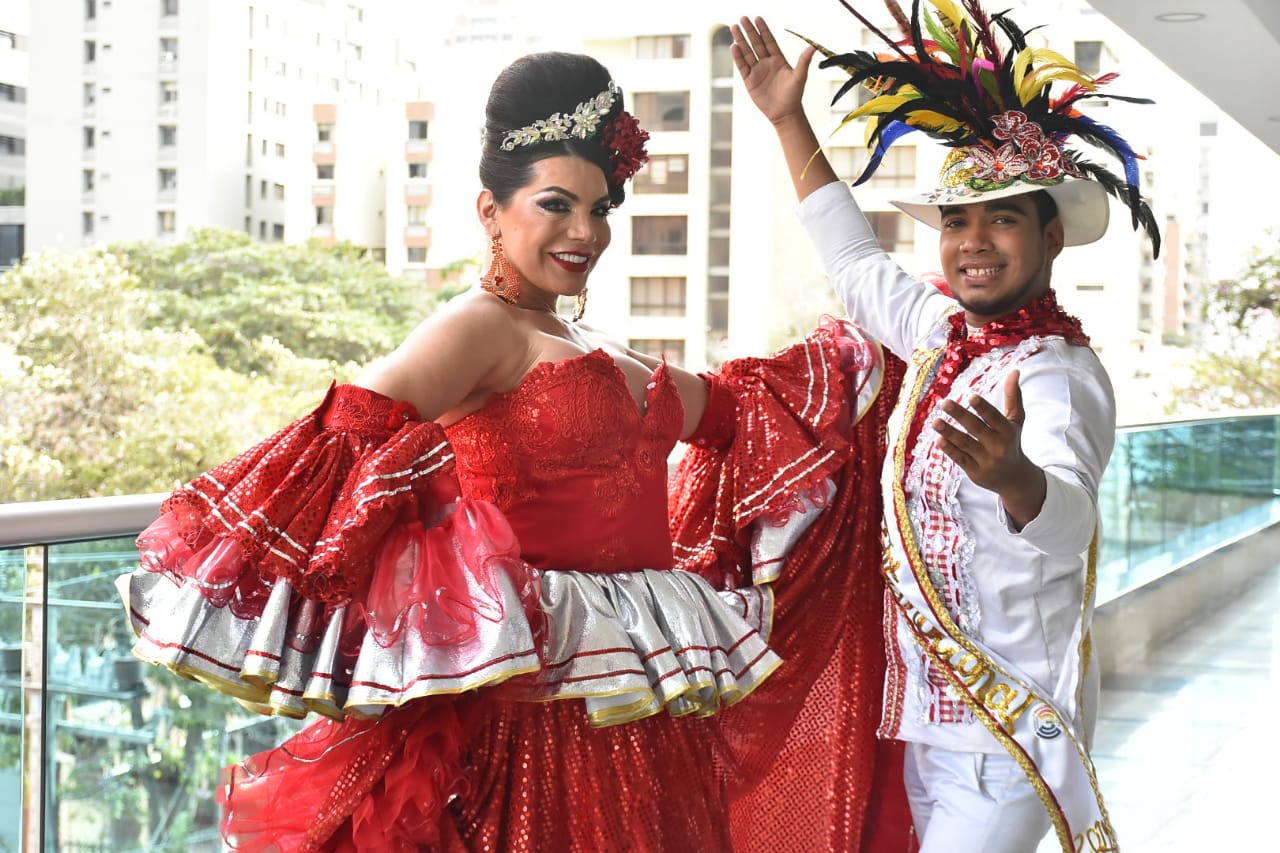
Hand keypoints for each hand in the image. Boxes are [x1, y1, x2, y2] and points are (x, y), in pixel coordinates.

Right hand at [730, 16, 814, 126]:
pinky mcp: (750, 81)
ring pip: (747, 53)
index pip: (769, 41)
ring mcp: (757, 71)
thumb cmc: (794, 95)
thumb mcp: (800, 76)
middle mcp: (766, 63)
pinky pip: (742, 67)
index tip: (758, 18)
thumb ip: (804, 61)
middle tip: (742, 18)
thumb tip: (813, 47)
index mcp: (778, 59)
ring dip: (741, 40)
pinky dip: (738, 57)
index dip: (763, 30)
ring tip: (734, 28)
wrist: (785, 113)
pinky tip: (734, 46)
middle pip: (756, 43)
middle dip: (749, 31)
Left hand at [931, 370, 1046, 527]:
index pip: (994, 418)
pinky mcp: (975, 472)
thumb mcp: (1015, 420)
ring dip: (949, 432)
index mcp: (1007, 431)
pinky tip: (938, 440)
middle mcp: (998, 446)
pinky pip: (960, 459)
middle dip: (960, 415)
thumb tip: (1014, 370)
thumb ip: (1013, 396)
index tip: (971, 396)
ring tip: (935, 421)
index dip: (983, 408)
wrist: (1014, 478)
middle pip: (977, 429)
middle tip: (944, 402)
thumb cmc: (1011, 442)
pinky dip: (950, 450)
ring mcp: (986, 461)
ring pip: (965, 444)